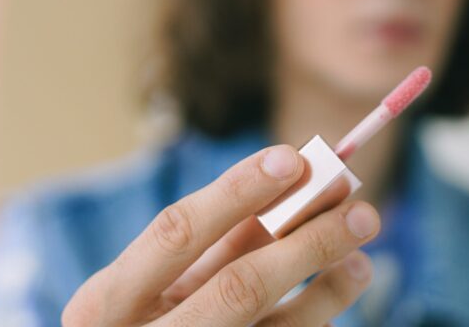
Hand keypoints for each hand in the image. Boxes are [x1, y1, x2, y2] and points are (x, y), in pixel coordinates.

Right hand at [62, 144, 380, 325]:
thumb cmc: (147, 317)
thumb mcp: (159, 279)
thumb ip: (217, 239)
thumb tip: (296, 178)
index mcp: (106, 299)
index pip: (176, 231)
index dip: (237, 191)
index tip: (294, 158)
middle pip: (239, 286)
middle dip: (306, 244)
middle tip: (361, 211)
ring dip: (327, 288)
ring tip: (361, 256)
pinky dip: (317, 316)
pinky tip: (341, 288)